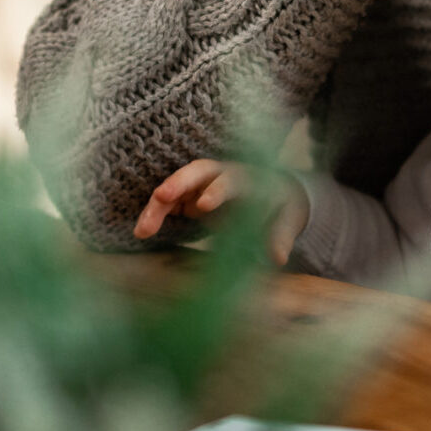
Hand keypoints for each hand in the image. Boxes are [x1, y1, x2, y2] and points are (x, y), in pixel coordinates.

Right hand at [133, 159, 310, 266]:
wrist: (274, 193)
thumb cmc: (282, 204)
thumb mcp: (288, 218)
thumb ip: (282, 236)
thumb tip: (279, 258)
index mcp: (246, 179)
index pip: (230, 180)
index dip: (217, 191)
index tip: (203, 205)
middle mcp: (220, 175)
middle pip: (196, 172)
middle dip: (178, 183)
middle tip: (161, 197)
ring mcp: (202, 184)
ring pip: (176, 187)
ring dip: (158, 205)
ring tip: (142, 230)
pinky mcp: (189, 197)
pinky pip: (169, 202)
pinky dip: (155, 214)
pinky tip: (142, 232)